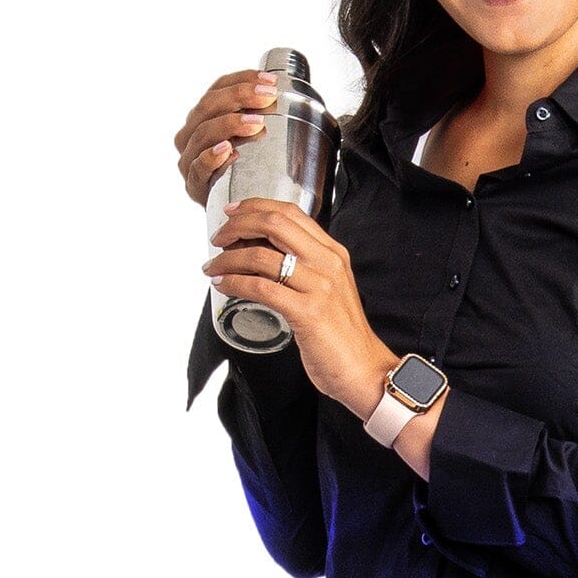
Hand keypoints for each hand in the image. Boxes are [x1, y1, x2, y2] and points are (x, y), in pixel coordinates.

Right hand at [173, 68, 279, 206]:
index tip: (270, 82)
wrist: (243, 217)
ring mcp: (190, 160)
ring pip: (203, 133)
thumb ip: (259, 113)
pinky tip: (228, 151)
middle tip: (266, 97)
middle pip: (208, 106)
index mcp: (204, 117)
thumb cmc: (253, 174)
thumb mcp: (255, 138)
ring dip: (229, 124)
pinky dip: (211, 157)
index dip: (242, 79)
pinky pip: (198, 168)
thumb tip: (279, 88)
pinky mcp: (194, 186)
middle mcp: (192, 135)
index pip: (218, 89)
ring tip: (256, 124)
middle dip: (239, 97)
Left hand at [204, 199, 396, 417]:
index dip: (255, 207)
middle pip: (273, 224)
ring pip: (261, 256)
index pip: (290, 213)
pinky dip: (235, 283)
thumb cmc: (342, 336)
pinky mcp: (308, 312)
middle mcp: (327, 263)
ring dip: (227, 259)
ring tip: (212, 268)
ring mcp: (319, 287)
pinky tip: (223, 286)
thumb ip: (305, 270)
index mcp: (332, 253)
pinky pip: (261, 287)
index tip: (232, 213)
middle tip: (217, 239)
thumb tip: (263, 256)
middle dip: (237, 226)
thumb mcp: (328, 290)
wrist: (365, 371)